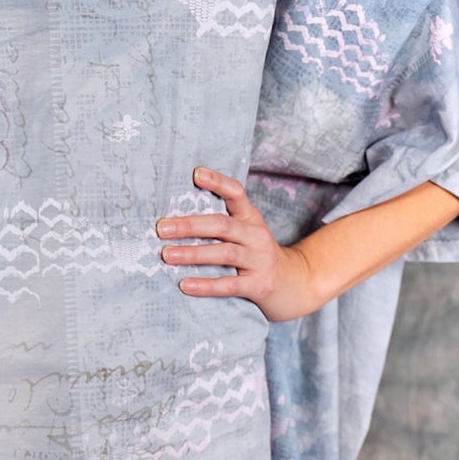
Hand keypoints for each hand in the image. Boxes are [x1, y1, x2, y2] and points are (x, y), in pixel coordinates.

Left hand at [156, 165, 317, 321]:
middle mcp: (256, 236)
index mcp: (251, 219)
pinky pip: (229, 284)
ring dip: (193, 253)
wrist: (296, 285)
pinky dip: (206, 285)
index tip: (195, 174)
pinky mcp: (260, 285)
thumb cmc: (259, 256)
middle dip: (190, 225)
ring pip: (223, 253)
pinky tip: (185, 284)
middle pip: (222, 225)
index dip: (218, 182)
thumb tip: (177, 217)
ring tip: (167, 255)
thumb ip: (222, 223)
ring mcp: (259, 261)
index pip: (237, 193)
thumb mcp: (247, 233)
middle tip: (162, 228)